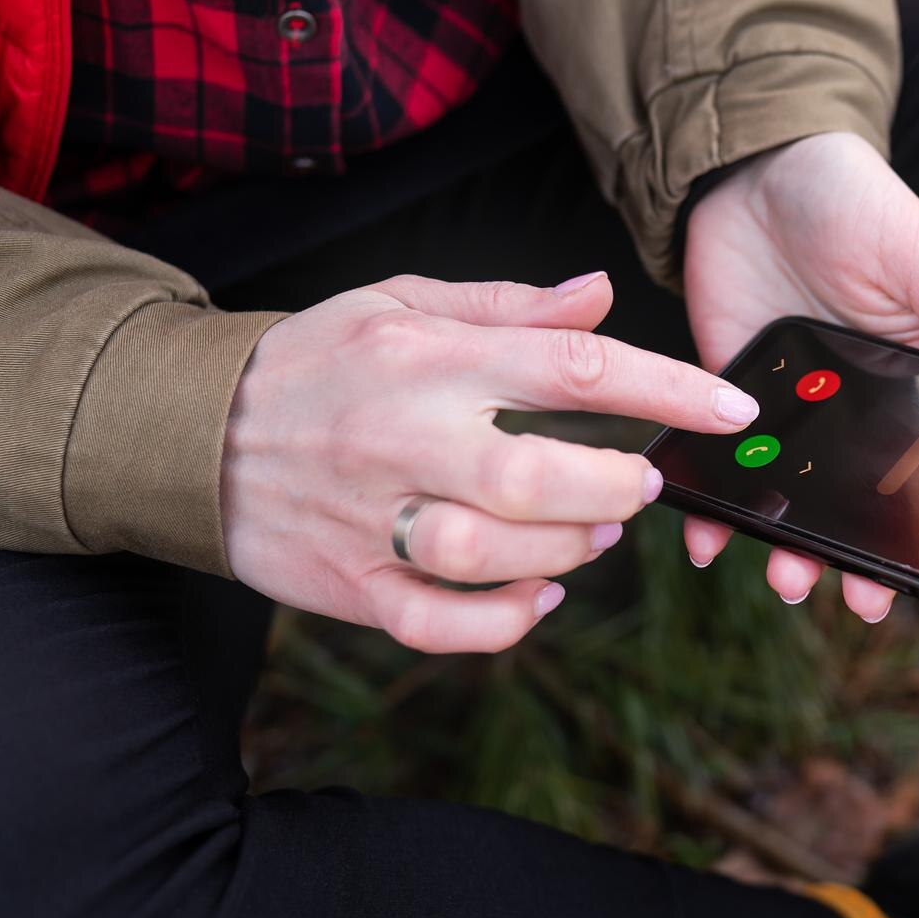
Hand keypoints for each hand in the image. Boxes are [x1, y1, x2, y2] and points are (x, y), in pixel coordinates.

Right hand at [222, 272, 758, 651]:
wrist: (186, 428)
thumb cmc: (318, 360)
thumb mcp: (402, 301)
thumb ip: (508, 306)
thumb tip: (598, 294)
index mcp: (428, 356)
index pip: (574, 367)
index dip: (669, 388)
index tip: (732, 408)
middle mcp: (403, 435)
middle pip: (536, 473)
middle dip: (613, 486)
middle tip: (639, 484)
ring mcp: (372, 516)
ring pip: (491, 552)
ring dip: (567, 549)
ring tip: (592, 531)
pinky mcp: (348, 583)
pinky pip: (438, 623)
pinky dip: (505, 621)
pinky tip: (540, 595)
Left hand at [682, 131, 918, 620]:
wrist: (752, 166)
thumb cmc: (853, 200)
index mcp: (914, 383)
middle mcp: (853, 408)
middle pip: (856, 503)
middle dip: (853, 560)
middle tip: (851, 598)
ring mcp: (789, 407)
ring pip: (790, 496)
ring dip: (786, 544)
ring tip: (784, 578)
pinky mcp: (726, 394)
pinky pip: (721, 462)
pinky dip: (711, 503)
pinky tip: (706, 532)